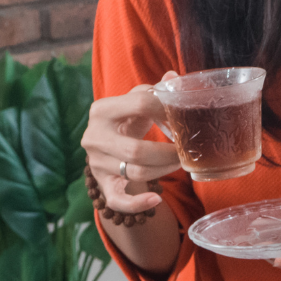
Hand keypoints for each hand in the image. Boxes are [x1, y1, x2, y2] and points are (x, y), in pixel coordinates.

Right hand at [80, 71, 181, 217]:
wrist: (106, 140)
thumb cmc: (128, 117)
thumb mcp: (137, 100)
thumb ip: (156, 90)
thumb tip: (175, 77)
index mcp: (102, 109)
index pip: (139, 104)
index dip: (167, 110)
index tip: (184, 118)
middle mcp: (93, 137)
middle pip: (136, 150)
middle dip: (168, 153)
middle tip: (186, 151)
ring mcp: (95, 163)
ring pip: (135, 173)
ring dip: (164, 170)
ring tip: (180, 163)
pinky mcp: (101, 184)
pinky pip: (117, 201)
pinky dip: (137, 203)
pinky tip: (155, 199)